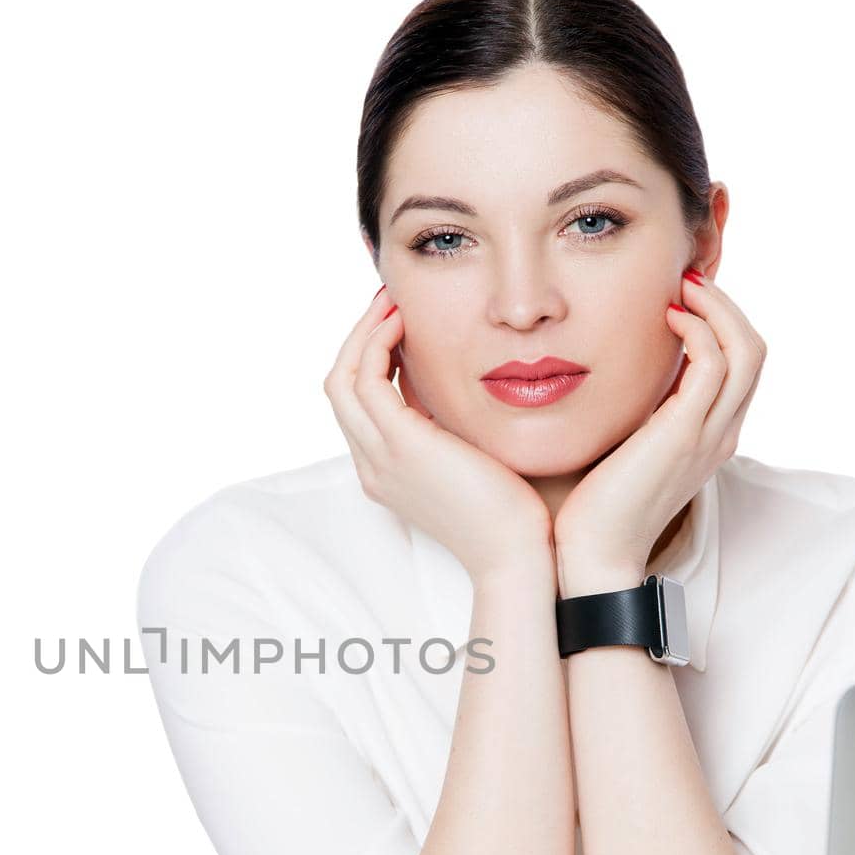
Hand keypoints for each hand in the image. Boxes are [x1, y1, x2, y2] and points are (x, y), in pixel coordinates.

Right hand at [325, 287, 553, 583]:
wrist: (517, 554)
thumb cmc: (510, 513)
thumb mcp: (469, 458)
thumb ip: (449, 424)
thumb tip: (453, 379)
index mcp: (384, 471)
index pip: (356, 404)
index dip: (369, 357)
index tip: (398, 323)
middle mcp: (371, 465)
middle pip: (338, 386)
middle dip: (359, 337)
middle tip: (389, 301)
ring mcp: (379, 456)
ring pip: (342, 377)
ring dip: (365, 331)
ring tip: (394, 302)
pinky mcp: (400, 444)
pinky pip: (367, 377)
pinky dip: (378, 342)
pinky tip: (406, 322)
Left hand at [552, 267, 765, 592]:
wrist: (590, 553)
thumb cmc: (592, 505)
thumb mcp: (622, 444)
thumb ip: (635, 409)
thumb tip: (614, 370)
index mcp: (708, 436)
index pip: (738, 365)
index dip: (719, 323)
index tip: (682, 297)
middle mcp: (720, 433)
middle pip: (753, 351)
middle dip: (726, 306)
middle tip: (686, 279)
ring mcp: (708, 435)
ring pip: (747, 351)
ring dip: (718, 308)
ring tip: (682, 287)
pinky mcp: (685, 435)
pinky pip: (715, 365)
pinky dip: (699, 331)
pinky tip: (666, 319)